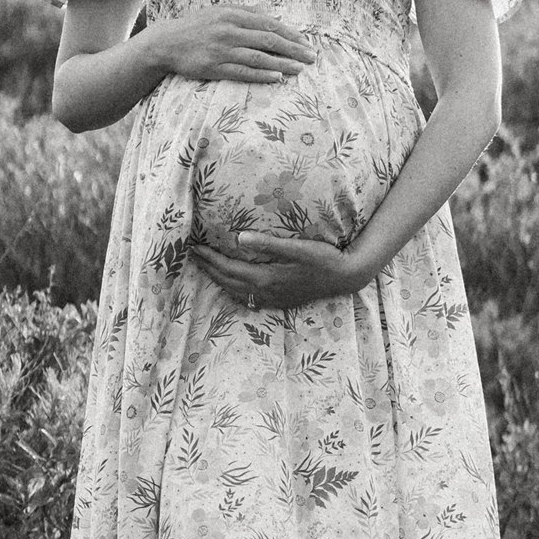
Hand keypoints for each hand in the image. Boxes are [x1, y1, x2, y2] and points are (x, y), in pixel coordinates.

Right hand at [146, 8, 315, 85]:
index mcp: (233, 14)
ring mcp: (221, 50)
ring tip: (300, 69)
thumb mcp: (221, 11)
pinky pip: (242, 72)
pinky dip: (261, 75)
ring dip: (282, 64)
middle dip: (293, 49)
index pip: (269, 24)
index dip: (291, 34)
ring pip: (259, 57)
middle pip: (269, 40)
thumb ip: (248, 12)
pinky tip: (277, 78)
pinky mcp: (213, 67)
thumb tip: (276, 15)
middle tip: (312, 58)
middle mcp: (229, 30)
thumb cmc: (198, 26)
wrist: (167, 42)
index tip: (307, 42)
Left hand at [191, 231, 368, 312]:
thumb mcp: (297, 248)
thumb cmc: (323, 258)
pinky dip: (235, 291)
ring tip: (207, 269)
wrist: (345, 278)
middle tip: (193, 256)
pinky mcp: (281, 301)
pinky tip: (234, 287)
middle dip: (209, 269)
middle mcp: (265, 292)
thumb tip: (238, 237)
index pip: (229, 268)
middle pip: (228, 282)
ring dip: (219, 281)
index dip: (210, 259)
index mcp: (265, 277)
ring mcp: (273, 299)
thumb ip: (266, 243)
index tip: (194, 248)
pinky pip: (249, 299)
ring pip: (237, 293)